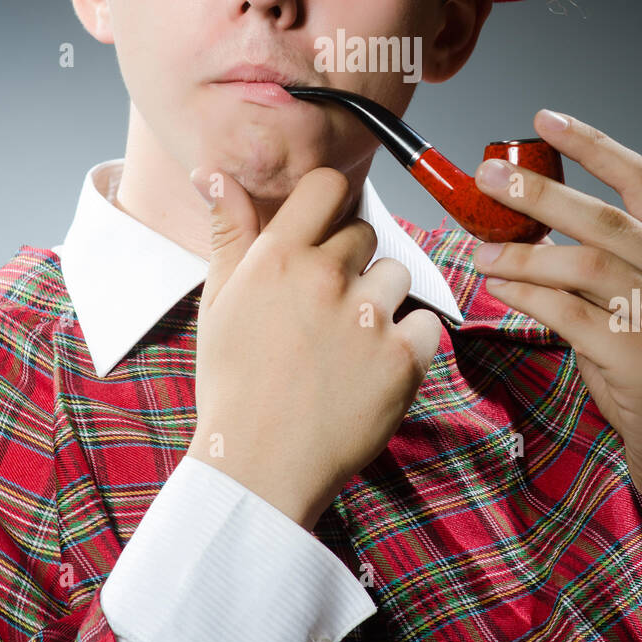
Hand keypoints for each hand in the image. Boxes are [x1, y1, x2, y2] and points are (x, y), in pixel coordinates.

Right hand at [186, 164, 441, 531]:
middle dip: (350, 264)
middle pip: (364, 234)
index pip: (328, 186)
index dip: (330, 203)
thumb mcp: (218, 302)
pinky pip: (426, 323)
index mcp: (278, 257)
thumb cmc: (233, 384)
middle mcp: (325, 277)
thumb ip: (230, 232)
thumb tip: (214, 173)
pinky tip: (375, 368)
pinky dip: (410, 343)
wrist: (257, 468)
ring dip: (381, 301)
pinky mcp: (404, 357)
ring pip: (397, 275)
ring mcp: (369, 316)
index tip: (325, 230)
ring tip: (348, 343)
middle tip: (324, 312)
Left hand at [471, 110, 641, 552]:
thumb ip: (606, 271)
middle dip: (538, 193)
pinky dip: (528, 297)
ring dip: (522, 254)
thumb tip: (528, 234)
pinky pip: (572, 316)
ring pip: (585, 265)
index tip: (545, 121)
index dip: (592, 146)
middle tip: (487, 178)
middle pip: (605, 218)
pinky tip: (500, 289)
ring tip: (479, 249)